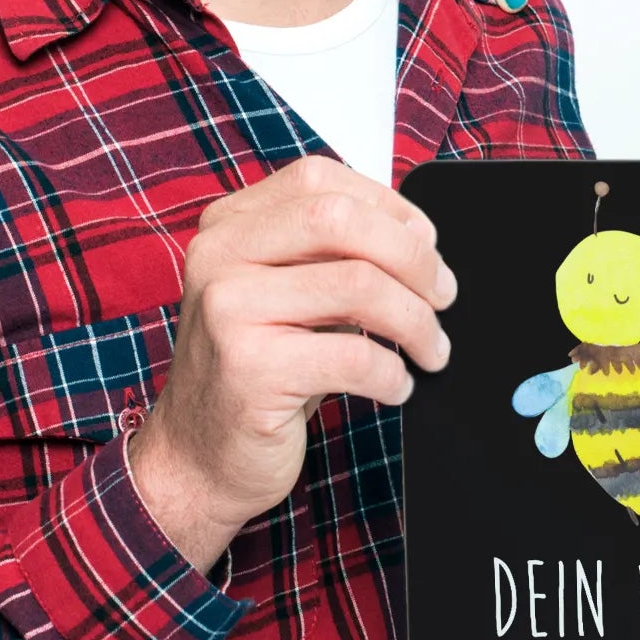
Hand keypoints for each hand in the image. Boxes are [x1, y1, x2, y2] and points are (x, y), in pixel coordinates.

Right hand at [129, 157, 456, 572]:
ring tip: (432, 350)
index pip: (321, 181)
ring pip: (359, 286)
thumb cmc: (258, 370)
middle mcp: (218, 256)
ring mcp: (228, 310)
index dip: (389, 207)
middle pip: (341, 220)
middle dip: (412, 256)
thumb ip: (334, 255)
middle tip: (443, 296)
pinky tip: (396, 386)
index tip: (426, 245)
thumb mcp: (287, 294)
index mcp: (228, 225)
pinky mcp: (250, 370)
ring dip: (416, 321)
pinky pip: (353, 355)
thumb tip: (421, 240)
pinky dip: (392, 373)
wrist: (196, 458)